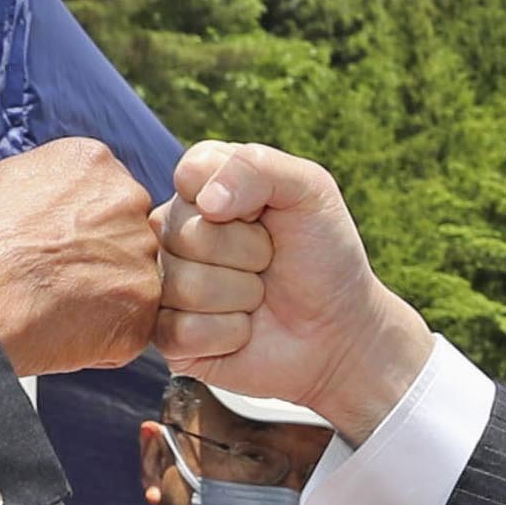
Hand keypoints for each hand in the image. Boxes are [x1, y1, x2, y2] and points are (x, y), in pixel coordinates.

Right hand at [0, 138, 161, 375]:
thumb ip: (37, 186)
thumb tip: (39, 200)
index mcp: (91, 163)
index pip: (108, 191)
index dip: (85, 223)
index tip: (64, 242)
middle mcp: (126, 201)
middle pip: (129, 232)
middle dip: (103, 257)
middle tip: (61, 278)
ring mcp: (140, 255)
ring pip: (134, 280)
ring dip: (107, 298)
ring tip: (58, 309)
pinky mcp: (141, 309)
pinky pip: (133, 326)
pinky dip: (106, 338)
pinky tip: (66, 333)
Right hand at [157, 145, 432, 442]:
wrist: (339, 328)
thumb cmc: (322, 253)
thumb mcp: (309, 190)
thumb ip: (256, 167)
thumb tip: (206, 202)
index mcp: (200, 188)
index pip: (190, 175)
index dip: (242, 202)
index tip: (267, 214)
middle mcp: (173, 232)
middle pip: (186, 234)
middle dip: (248, 252)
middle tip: (269, 262)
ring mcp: (166, 284)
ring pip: (184, 286)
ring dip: (241, 295)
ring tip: (258, 295)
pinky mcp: (168, 337)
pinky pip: (182, 332)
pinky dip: (229, 333)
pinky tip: (244, 329)